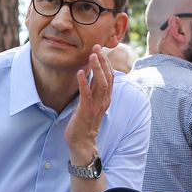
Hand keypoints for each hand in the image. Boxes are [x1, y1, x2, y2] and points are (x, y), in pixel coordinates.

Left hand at [65, 45, 113, 162]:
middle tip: (97, 47)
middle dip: (103, 61)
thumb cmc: (85, 123)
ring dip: (97, 68)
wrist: (82, 143)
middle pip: (107, 77)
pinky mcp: (86, 111)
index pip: (110, 77)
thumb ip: (94, 90)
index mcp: (106, 98)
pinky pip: (86, 94)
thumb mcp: (92, 104)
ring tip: (92, 55)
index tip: (101, 49)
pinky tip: (81, 72)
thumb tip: (91, 75)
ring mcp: (96, 106)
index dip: (107, 63)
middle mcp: (104, 101)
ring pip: (100, 84)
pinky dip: (84, 82)